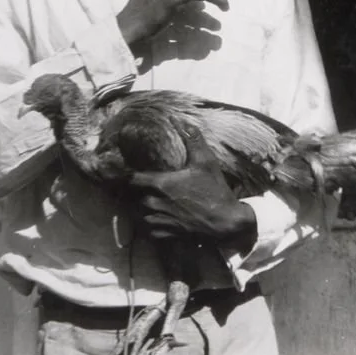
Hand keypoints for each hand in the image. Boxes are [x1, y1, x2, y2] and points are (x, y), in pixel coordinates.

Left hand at [127, 126, 256, 251]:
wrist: (226, 222)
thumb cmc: (214, 190)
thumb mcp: (205, 161)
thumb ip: (192, 139)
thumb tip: (180, 120)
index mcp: (162, 184)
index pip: (133, 180)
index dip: (129, 176)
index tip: (130, 173)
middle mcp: (157, 203)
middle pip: (136, 198)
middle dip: (139, 193)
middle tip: (142, 188)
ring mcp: (162, 220)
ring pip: (142, 216)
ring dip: (143, 211)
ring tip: (149, 203)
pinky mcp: (170, 234)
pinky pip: (152, 232)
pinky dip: (152, 227)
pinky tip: (158, 219)